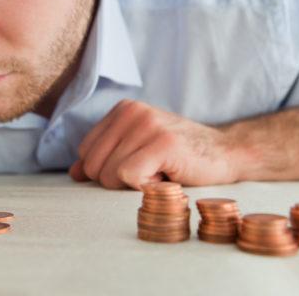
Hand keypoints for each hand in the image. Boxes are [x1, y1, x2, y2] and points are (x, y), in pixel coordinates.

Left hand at [69, 99, 237, 188]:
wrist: (224, 153)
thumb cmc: (179, 156)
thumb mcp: (136, 150)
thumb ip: (104, 158)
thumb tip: (74, 174)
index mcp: (122, 110)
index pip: (86, 152)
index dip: (108, 170)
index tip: (139, 166)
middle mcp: (131, 112)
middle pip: (94, 165)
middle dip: (118, 180)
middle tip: (150, 171)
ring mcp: (148, 125)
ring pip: (109, 174)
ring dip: (134, 185)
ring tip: (160, 172)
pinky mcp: (162, 143)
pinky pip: (128, 176)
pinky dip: (145, 187)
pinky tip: (165, 178)